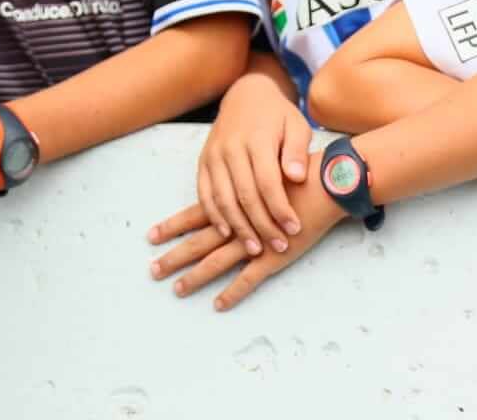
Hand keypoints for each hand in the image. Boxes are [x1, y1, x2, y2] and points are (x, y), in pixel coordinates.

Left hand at [148, 154, 347, 310]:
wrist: (326, 183)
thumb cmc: (296, 172)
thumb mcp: (263, 171)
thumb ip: (246, 180)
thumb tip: (230, 185)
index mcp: (232, 201)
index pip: (194, 216)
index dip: (172, 226)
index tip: (151, 235)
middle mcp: (237, 223)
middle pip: (198, 242)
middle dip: (173, 256)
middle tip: (152, 270)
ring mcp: (254, 242)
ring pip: (216, 263)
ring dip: (195, 277)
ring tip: (175, 289)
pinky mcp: (274, 257)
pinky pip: (249, 279)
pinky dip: (233, 293)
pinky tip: (218, 304)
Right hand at [192, 73, 311, 258]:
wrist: (246, 94)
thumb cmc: (277, 115)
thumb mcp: (296, 125)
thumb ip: (296, 151)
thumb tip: (297, 177)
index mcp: (256, 139)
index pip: (268, 182)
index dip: (280, 209)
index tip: (294, 229)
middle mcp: (230, 148)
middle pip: (245, 195)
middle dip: (262, 225)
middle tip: (279, 246)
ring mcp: (213, 155)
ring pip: (223, 198)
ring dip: (239, 227)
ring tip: (256, 248)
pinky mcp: (203, 162)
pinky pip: (204, 194)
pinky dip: (214, 215)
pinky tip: (227, 233)